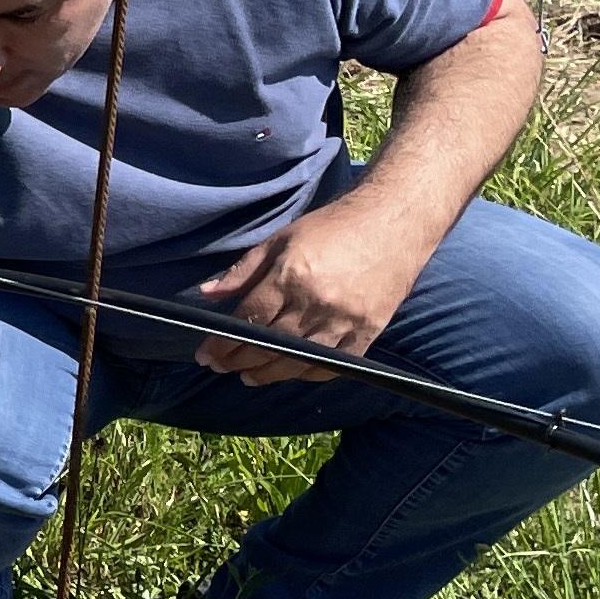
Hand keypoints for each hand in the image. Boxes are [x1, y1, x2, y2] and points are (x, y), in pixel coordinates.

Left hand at [192, 193, 433, 382]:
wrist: (393, 222)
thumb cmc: (333, 227)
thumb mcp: (281, 239)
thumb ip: (244, 270)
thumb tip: (207, 295)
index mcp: (291, 276)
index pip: (247, 321)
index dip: (222, 342)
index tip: (205, 355)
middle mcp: (316, 303)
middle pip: (268, 345)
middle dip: (238, 361)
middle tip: (220, 367)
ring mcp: (345, 321)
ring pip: (297, 361)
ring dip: (268, 374)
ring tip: (248, 377)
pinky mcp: (368, 331)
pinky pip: (334, 365)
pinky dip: (309, 373)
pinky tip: (291, 373)